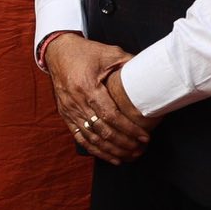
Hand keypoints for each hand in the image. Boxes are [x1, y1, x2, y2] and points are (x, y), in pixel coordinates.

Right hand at [44, 33, 149, 164]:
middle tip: (141, 149)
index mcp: (87, 87)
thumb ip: (130, 64)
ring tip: (130, 156)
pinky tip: (111, 157)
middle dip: (123, 143)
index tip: (144, 137)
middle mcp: (76, 101)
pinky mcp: (66, 114)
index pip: (110, 115)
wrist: (57, 51)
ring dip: (112, 150)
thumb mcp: (109, 53)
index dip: (128, 129)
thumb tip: (153, 72)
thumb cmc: (85, 52)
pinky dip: (96, 150)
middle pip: (102, 130)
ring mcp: (69, 110)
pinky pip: (80, 137)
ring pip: (92, 138)